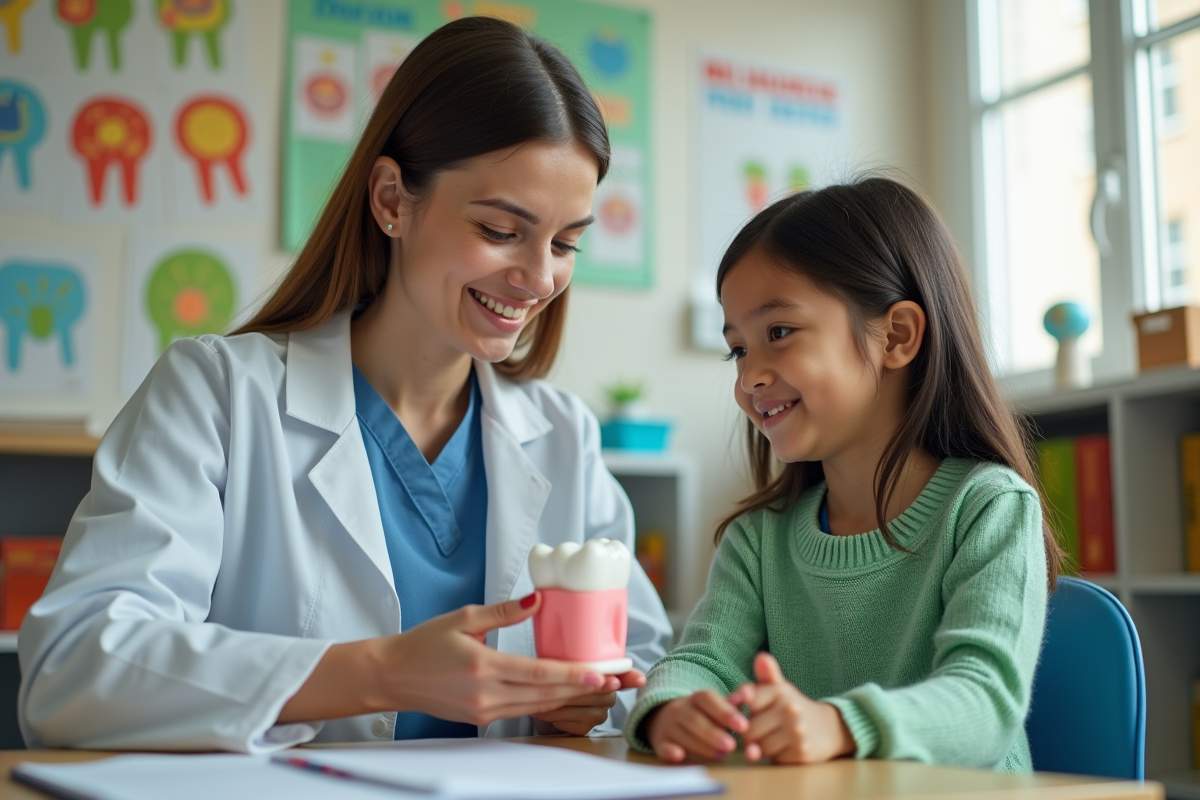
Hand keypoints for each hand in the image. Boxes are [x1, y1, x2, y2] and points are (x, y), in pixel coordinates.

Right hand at [278, 592, 609, 725]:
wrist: (392, 676)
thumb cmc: (424, 643)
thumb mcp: (463, 617)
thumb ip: (503, 611)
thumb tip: (537, 600)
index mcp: (483, 667)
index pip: (538, 673)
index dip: (573, 675)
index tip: (601, 674)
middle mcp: (486, 694)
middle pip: (546, 694)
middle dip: (584, 688)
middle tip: (616, 682)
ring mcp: (484, 711)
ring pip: (538, 705)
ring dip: (571, 697)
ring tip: (601, 689)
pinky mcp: (481, 718)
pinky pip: (523, 711)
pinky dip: (549, 703)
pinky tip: (568, 696)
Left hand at [531, 669, 645, 734]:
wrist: (535, 695)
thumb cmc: (550, 673)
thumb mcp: (558, 660)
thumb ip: (573, 659)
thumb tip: (572, 644)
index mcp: (604, 671)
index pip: (623, 673)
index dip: (631, 676)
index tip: (639, 680)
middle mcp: (608, 693)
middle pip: (601, 694)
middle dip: (576, 691)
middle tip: (552, 687)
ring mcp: (600, 711)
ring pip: (588, 711)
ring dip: (562, 707)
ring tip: (540, 701)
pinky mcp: (588, 727)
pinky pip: (579, 726)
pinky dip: (560, 720)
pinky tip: (548, 714)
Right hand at [645, 689, 747, 762]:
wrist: (667, 720)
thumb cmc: (703, 715)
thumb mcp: (717, 705)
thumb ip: (735, 701)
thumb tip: (749, 694)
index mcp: (697, 698)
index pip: (708, 699)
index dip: (726, 712)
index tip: (743, 726)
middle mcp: (680, 709)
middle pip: (695, 720)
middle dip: (714, 734)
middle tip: (731, 745)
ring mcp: (668, 726)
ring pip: (682, 735)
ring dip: (701, 746)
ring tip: (720, 756)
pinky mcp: (660, 742)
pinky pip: (663, 747)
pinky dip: (670, 751)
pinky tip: (680, 755)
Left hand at [727, 652, 854, 763]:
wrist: (828, 728)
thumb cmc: (793, 707)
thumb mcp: (781, 688)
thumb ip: (767, 674)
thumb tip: (760, 657)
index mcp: (781, 691)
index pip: (748, 699)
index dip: (740, 705)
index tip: (740, 706)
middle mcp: (790, 709)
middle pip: (749, 729)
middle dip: (750, 733)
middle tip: (760, 729)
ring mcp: (797, 731)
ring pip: (760, 746)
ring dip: (762, 747)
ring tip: (773, 738)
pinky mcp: (801, 753)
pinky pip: (773, 758)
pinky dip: (775, 756)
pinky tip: (784, 748)